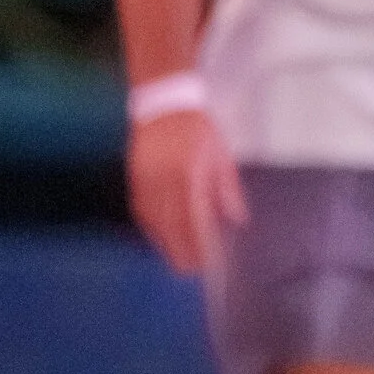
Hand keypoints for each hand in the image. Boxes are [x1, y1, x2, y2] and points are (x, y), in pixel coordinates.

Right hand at [127, 107, 244, 276]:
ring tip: (174, 258)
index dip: (198, 243)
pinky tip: (157, 236)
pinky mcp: (135, 177)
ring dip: (164, 242)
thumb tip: (238, 219)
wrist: (164, 103)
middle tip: (188, 270)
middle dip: (180, 250)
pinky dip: (149, 226)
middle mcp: (165, 180)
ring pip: (153, 220)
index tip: (206, 261)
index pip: (194, 218)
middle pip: (171, 224)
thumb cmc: (197, 128)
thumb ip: (227, 189)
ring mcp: (146, 179)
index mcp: (189, 174)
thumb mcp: (220, 155)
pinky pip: (140, 209)